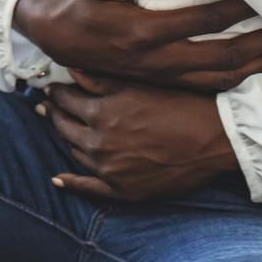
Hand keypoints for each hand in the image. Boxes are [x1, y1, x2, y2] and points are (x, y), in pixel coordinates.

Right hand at [12, 0, 261, 91]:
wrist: (52, 39)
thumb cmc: (76, 4)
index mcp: (144, 32)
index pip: (202, 22)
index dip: (235, 10)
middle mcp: (157, 59)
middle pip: (221, 59)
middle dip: (258, 48)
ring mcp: (159, 74)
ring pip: (216, 79)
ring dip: (253, 68)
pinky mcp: (159, 80)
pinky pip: (204, 86)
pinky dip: (234, 80)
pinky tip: (254, 70)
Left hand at [34, 68, 240, 201]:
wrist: (215, 139)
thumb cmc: (182, 104)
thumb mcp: (140, 84)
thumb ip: (101, 80)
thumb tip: (70, 71)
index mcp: (102, 112)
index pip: (66, 99)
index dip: (57, 91)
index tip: (52, 86)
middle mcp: (100, 143)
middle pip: (65, 126)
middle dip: (54, 113)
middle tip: (46, 104)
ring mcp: (110, 170)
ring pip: (75, 152)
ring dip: (65, 139)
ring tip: (59, 128)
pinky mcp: (124, 191)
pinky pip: (89, 188)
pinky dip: (71, 183)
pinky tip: (59, 179)